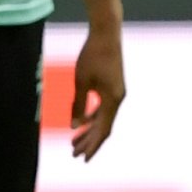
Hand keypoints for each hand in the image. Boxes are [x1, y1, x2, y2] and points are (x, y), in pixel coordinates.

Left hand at [67, 26, 124, 160]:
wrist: (106, 33)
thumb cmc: (92, 55)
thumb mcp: (81, 81)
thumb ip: (78, 104)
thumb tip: (75, 126)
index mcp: (112, 100)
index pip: (102, 130)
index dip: (92, 145)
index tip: (82, 158)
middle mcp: (117, 99)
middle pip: (103, 127)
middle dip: (88, 141)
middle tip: (73, 154)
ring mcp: (116, 93)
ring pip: (103, 118)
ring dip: (89, 130)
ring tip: (74, 141)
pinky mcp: (112, 86)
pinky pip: (103, 107)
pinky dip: (92, 116)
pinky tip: (81, 122)